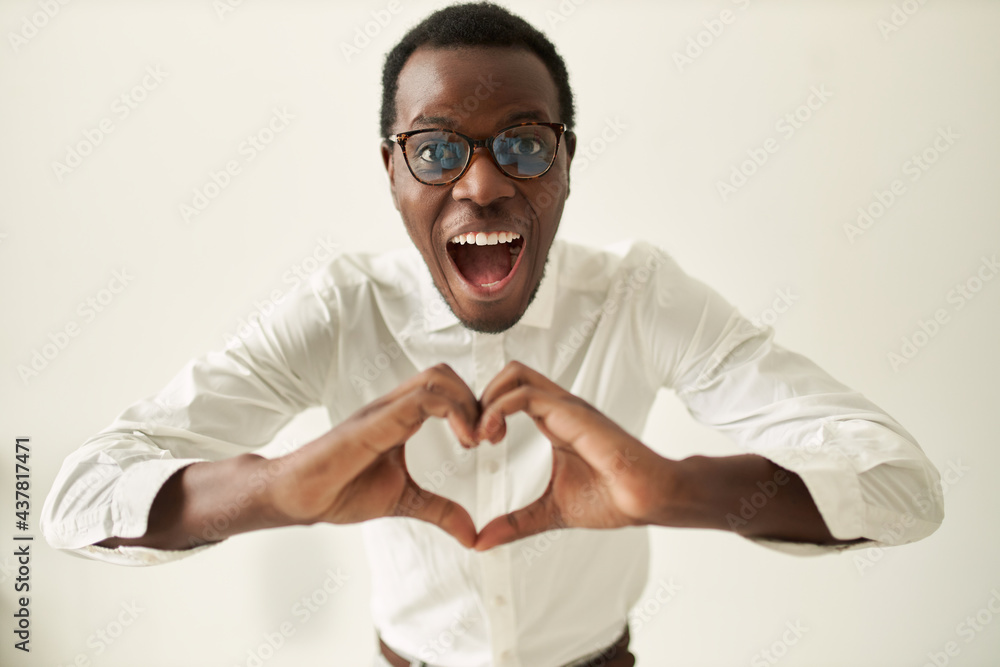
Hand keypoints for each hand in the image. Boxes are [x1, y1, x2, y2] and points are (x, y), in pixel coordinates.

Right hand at [267, 363, 479, 547]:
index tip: (488, 440)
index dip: (473, 406)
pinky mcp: (377, 422)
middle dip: (476, 399)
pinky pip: (422, 399)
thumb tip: (471, 534)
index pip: (444, 387)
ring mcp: (383, 410)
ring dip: (468, 403)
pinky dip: (453, 413)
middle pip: (443, 373)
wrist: (298, 498)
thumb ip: (439, 510)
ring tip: (477, 439)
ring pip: (436, 377)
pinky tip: (464, 442)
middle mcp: (392, 407)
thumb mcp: (404, 501)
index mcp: (399, 417)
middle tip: (490, 437)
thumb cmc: (340, 492)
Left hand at [471, 361, 672, 550]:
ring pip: (514, 374)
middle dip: (480, 397)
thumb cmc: (614, 499)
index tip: (473, 443)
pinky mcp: (571, 413)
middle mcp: (559, 408)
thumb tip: (482, 541)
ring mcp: (566, 406)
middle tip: (471, 435)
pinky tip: (491, 437)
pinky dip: (498, 409)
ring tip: (479, 435)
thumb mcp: (550, 511)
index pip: (512, 393)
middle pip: (510, 374)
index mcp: (555, 422)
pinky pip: (524, 395)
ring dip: (487, 399)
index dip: (485, 410)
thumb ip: (515, 522)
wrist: (648, 498)